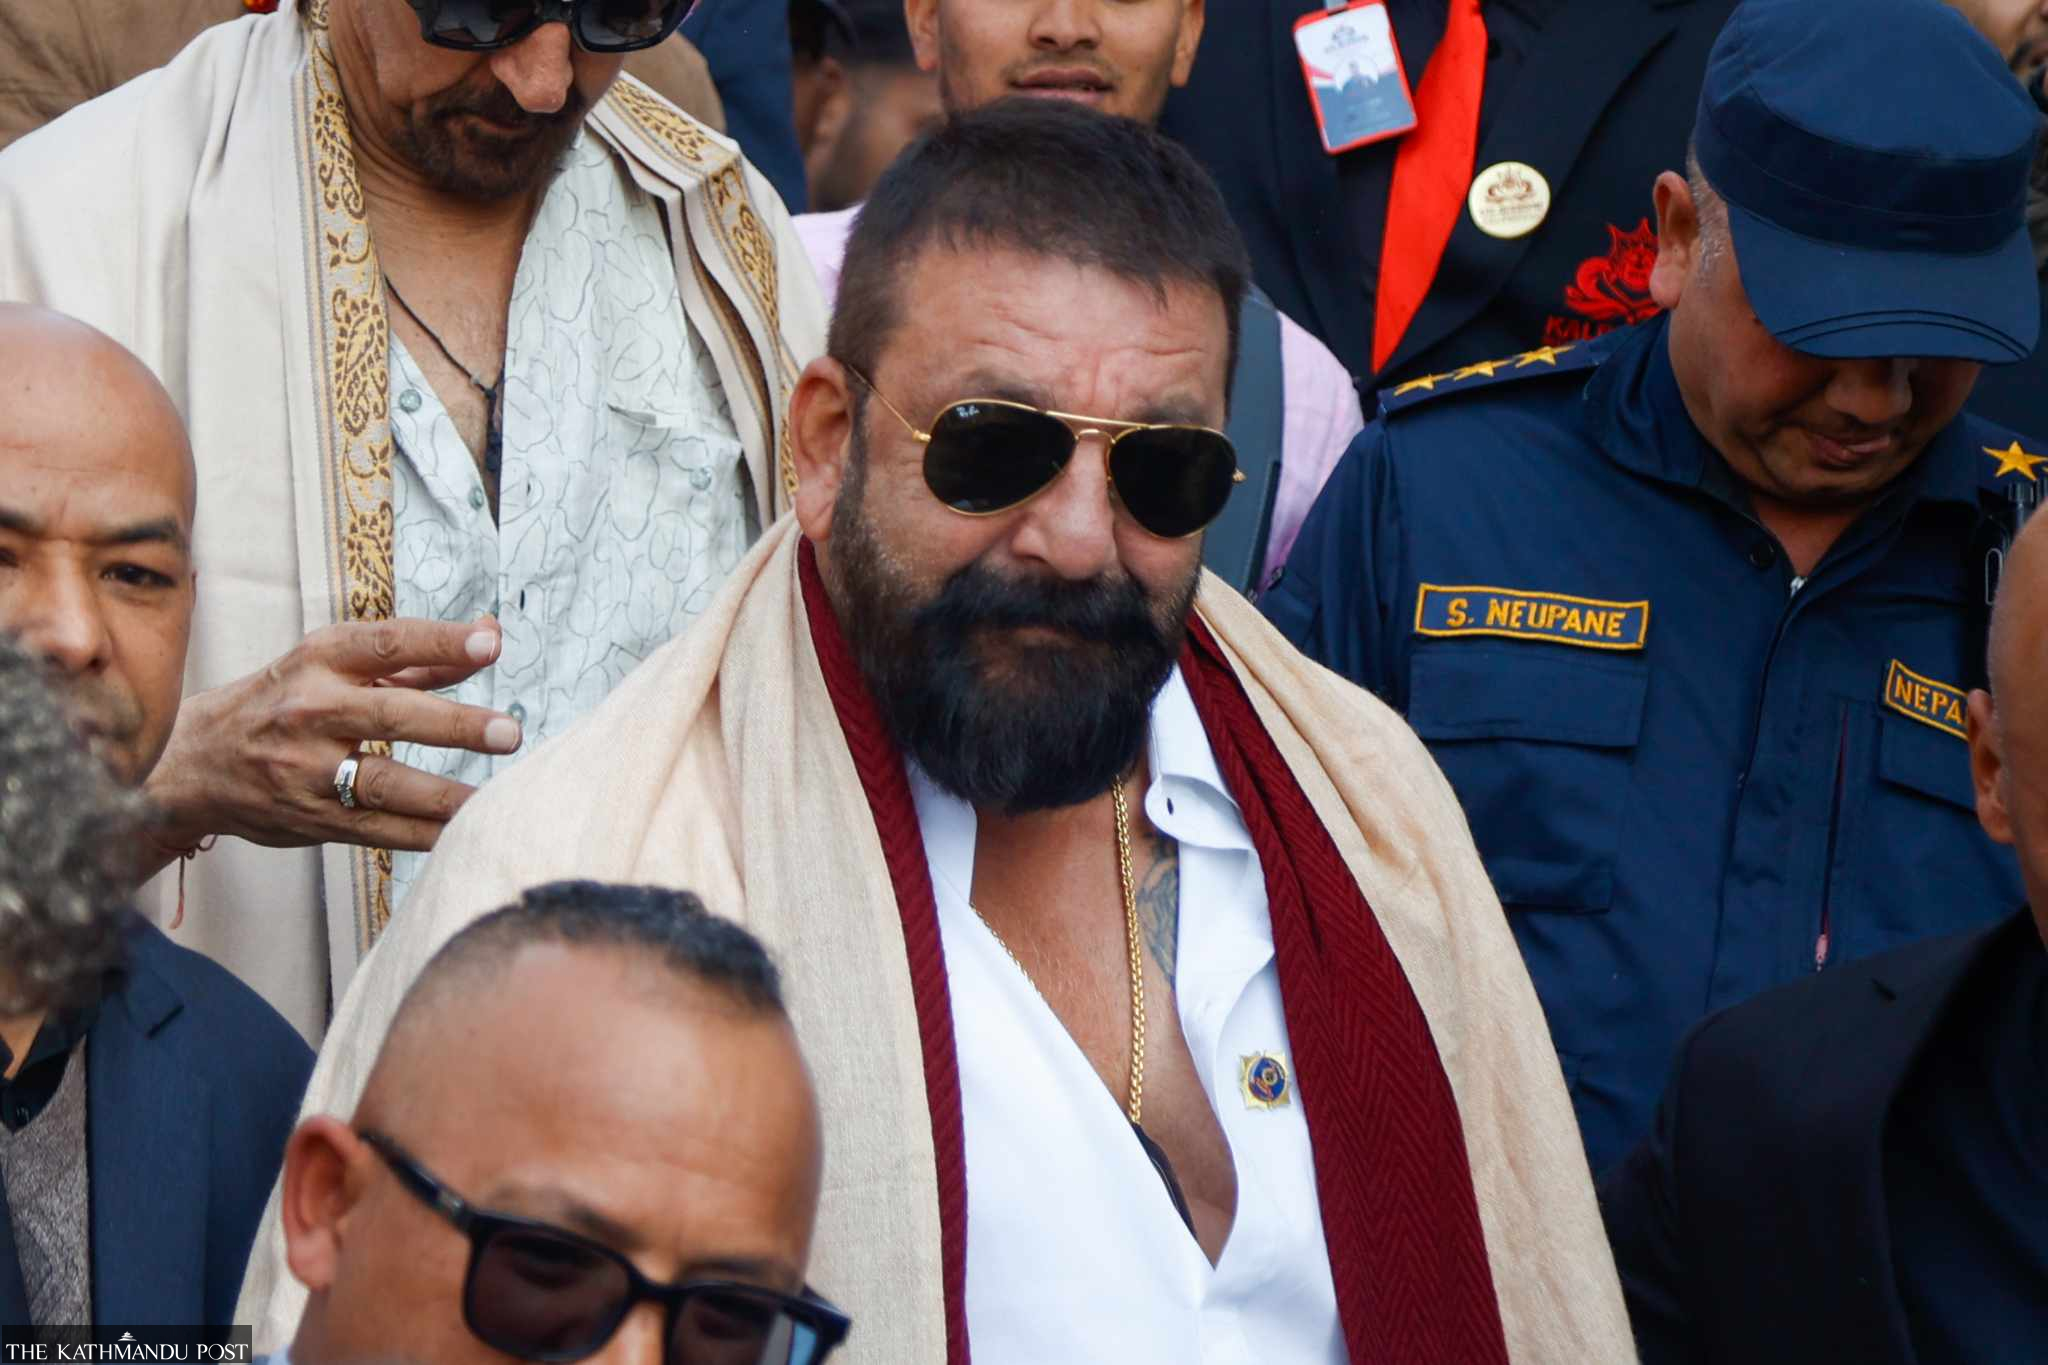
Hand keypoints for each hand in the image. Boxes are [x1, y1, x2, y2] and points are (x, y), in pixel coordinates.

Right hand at [145, 617, 521, 856]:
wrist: (196, 763)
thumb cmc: (285, 703)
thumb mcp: (336, 666)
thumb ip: (420, 658)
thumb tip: (491, 635)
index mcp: (321, 660)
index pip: (387, 644)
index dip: (440, 641)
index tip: (490, 642)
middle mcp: (311, 710)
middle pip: (391, 716)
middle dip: (454, 725)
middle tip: (508, 733)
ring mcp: (307, 769)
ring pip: (383, 783)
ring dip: (442, 795)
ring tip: (490, 800)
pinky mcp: (312, 818)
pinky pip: (377, 830)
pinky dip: (422, 834)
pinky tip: (462, 833)